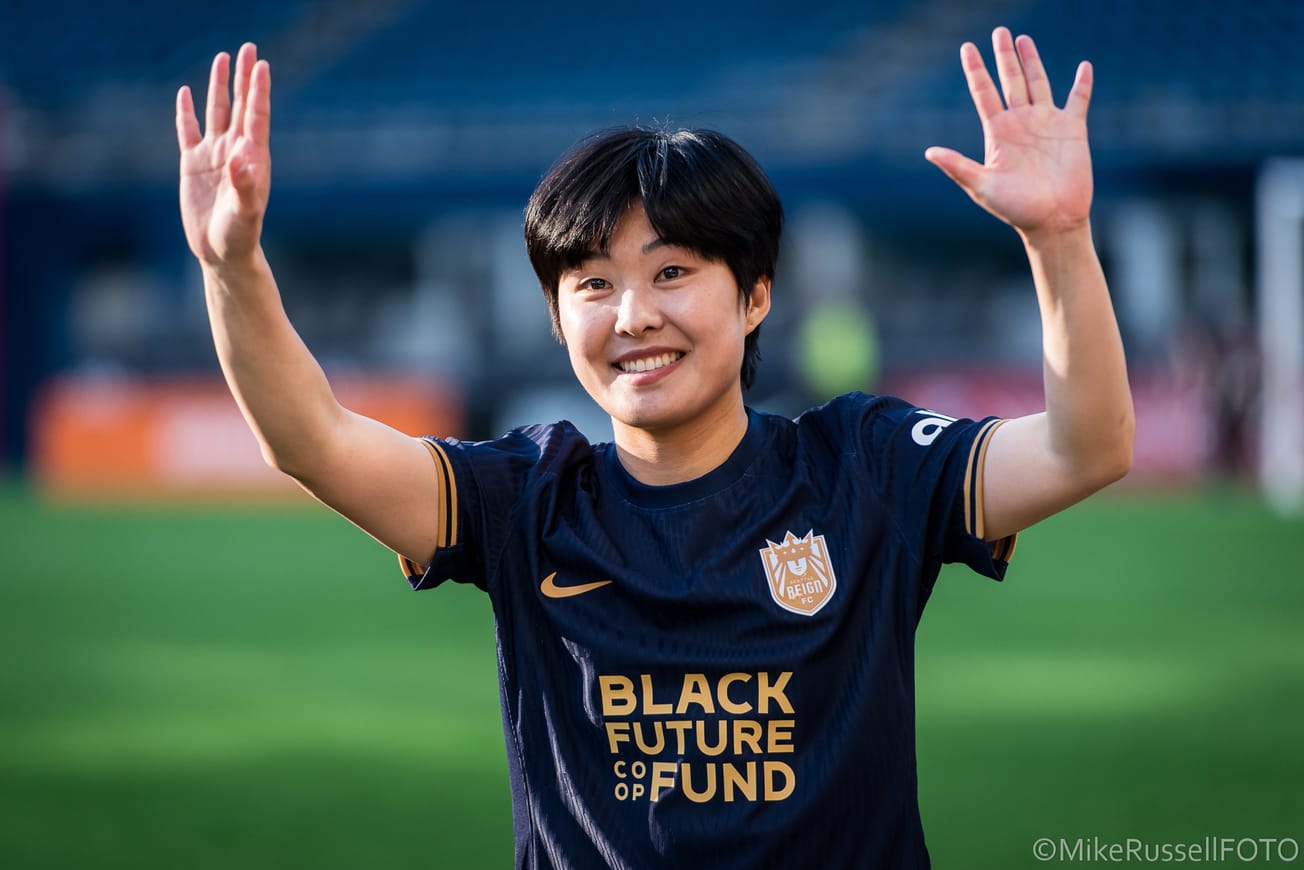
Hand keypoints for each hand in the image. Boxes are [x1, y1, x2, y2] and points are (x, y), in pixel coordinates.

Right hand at [176, 43, 270, 267]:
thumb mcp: (245, 211)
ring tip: (223, 58)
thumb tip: (239, 155)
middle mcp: (235, 151)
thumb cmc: (240, 235)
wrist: (221, 252)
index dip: (258, 90)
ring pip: (216, 112)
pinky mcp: (192, 165)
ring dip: (219, 86)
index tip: (262, 65)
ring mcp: (213, 156)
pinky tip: (186, 94)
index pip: (256, 116)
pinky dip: (187, 112)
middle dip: (243, 78)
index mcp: (252, 158)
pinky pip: (188, 131)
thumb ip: (244, 184)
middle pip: (239, 105)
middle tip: (249, 48)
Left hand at [925, 27, 1092, 239]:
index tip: (967, 48)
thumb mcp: (982, 186)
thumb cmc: (1015, 208)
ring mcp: (1047, 123)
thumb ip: (957, 166)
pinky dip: (1082, 83)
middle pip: (1010, 80)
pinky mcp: (1072, 129)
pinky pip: (1078, 100)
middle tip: (999, 31)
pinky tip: (1084, 66)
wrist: (1052, 221)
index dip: (975, 70)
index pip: (984, 93)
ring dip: (1032, 61)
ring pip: (1039, 83)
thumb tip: (929, 152)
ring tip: (1024, 39)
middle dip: (1004, 56)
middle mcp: (1021, 123)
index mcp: (998, 133)